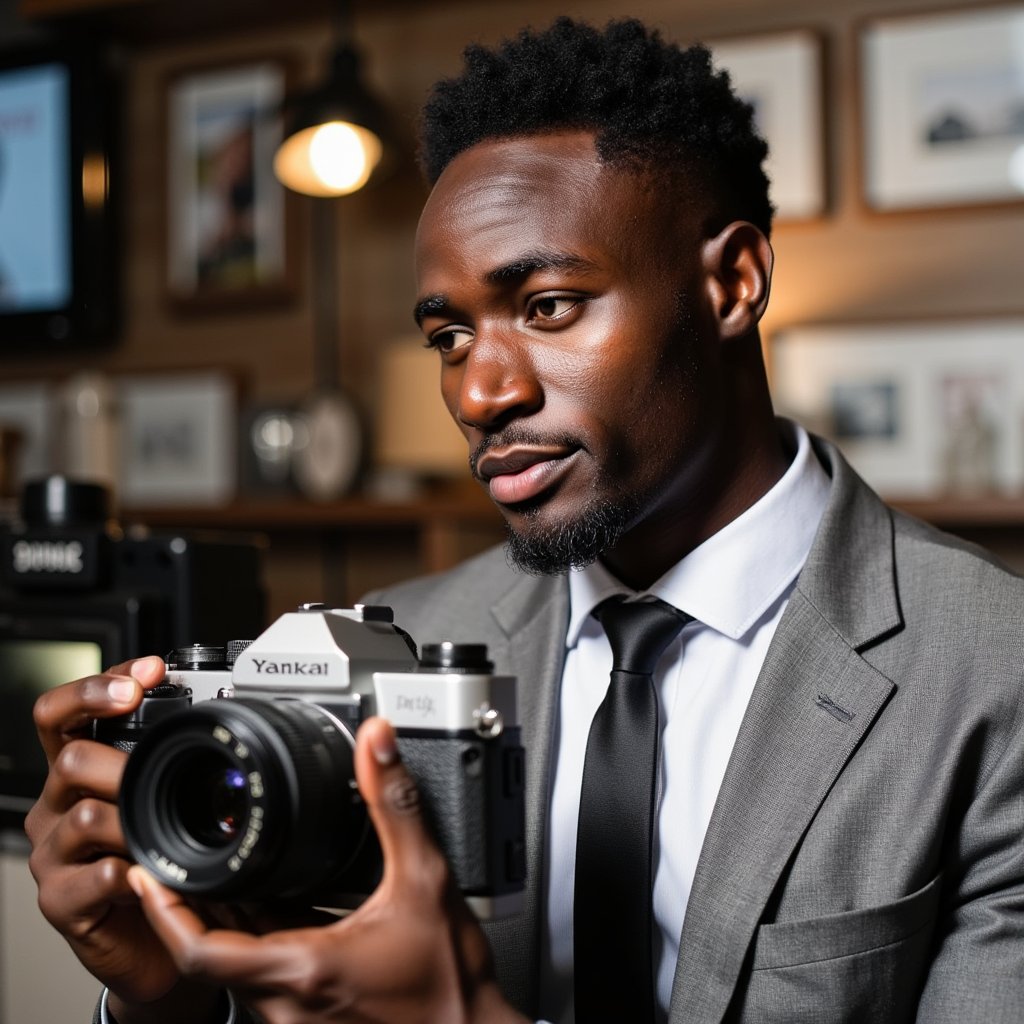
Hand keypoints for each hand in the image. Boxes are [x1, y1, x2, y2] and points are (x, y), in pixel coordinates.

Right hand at [23, 657, 222, 1022]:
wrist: (154, 940)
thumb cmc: (164, 858)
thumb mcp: (166, 798)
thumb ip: (173, 757)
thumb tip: (223, 702)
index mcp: (79, 771)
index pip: (61, 714)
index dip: (96, 686)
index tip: (150, 671)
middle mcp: (58, 806)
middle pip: (70, 758)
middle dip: (125, 758)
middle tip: (165, 762)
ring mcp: (55, 855)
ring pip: (85, 816)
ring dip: (136, 820)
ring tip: (167, 828)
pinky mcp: (61, 903)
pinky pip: (91, 879)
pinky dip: (129, 873)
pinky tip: (151, 873)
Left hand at [129, 717, 528, 1023]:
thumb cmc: (450, 982)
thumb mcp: (426, 877)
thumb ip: (396, 805)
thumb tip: (376, 747)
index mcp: (303, 968)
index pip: (200, 949)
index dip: (165, 911)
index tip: (148, 874)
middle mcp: (287, 1004)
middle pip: (210, 953)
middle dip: (191, 905)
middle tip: (179, 858)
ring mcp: (297, 1017)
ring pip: (236, 968)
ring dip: (222, 923)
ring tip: (220, 873)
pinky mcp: (313, 1019)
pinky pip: (265, 978)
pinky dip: (256, 941)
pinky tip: (276, 908)